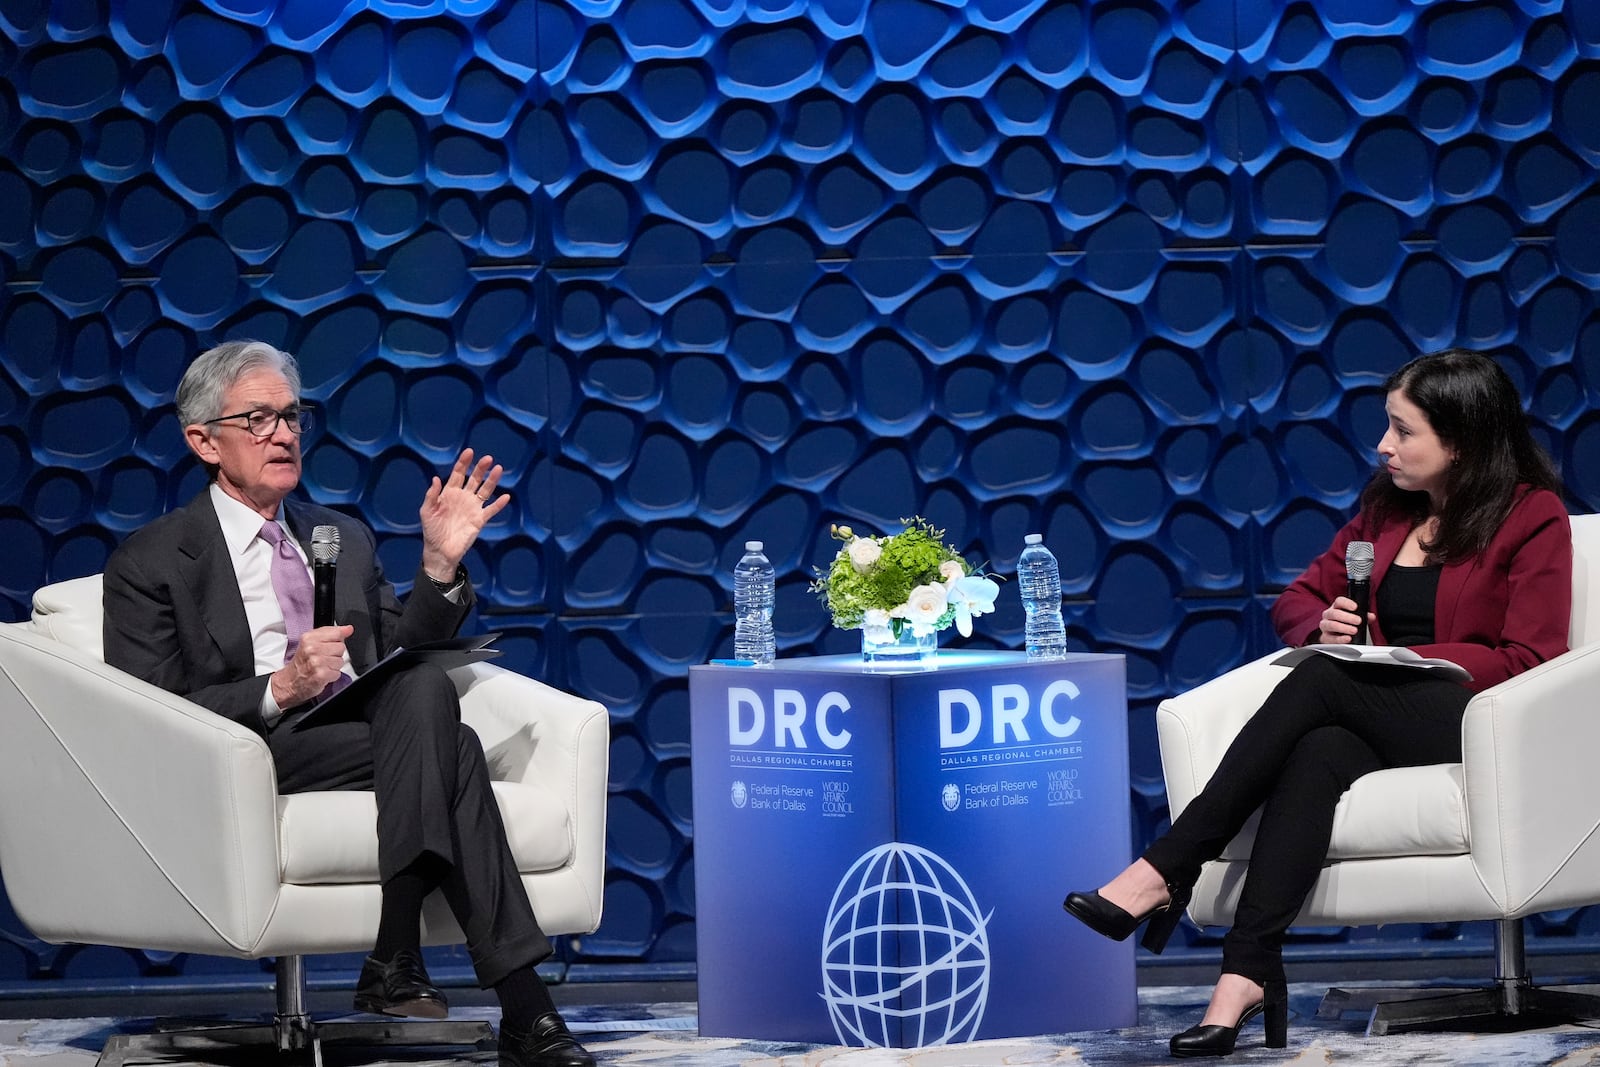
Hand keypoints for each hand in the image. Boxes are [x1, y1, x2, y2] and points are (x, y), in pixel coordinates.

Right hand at [271, 624, 353, 706]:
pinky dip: (332, 676)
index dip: (337, 640)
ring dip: (334, 666)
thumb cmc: (302, 662)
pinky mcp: (321, 675)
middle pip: (341, 647)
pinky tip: (323, 674)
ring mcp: (316, 662)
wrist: (290, 681)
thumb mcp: (311, 642)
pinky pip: (338, 673)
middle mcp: (312, 649)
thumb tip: (348, 629)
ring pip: (341, 661)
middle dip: (335, 654)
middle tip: (323, 658)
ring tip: (322, 666)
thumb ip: (331, 633)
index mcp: (309, 638)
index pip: (337, 633)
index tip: (330, 645)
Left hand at [419, 448, 509, 580]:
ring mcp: (472, 508)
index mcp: (449, 493)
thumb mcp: (427, 511)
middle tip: (488, 459)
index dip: (463, 463)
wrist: (441, 551)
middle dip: (480, 468)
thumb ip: (431, 495)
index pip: (458, 474)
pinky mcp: (480, 520)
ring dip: (492, 481)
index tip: (469, 452)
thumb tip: (435, 478)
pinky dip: (499, 504)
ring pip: (485, 491)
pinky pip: (491, 510)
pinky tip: (505, 497)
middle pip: (474, 479)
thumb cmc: (432, 531)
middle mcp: (463, 497)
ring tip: (499, 469)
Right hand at [1316, 596, 1372, 643]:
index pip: (1339, 601)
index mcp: (1336, 607)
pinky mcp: (1325, 637)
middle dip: (1347, 617)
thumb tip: (1371, 616)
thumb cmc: (1345, 624)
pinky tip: (1348, 638)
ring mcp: (1325, 626)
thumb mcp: (1355, 618)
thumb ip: (1364, 617)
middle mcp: (1328, 615)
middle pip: (1334, 613)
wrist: (1334, 636)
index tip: (1355, 607)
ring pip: (1331, 625)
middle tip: (1358, 621)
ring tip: (1354, 630)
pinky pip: (1330, 638)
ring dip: (1343, 628)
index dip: (1347, 603)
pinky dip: (1340, 639)